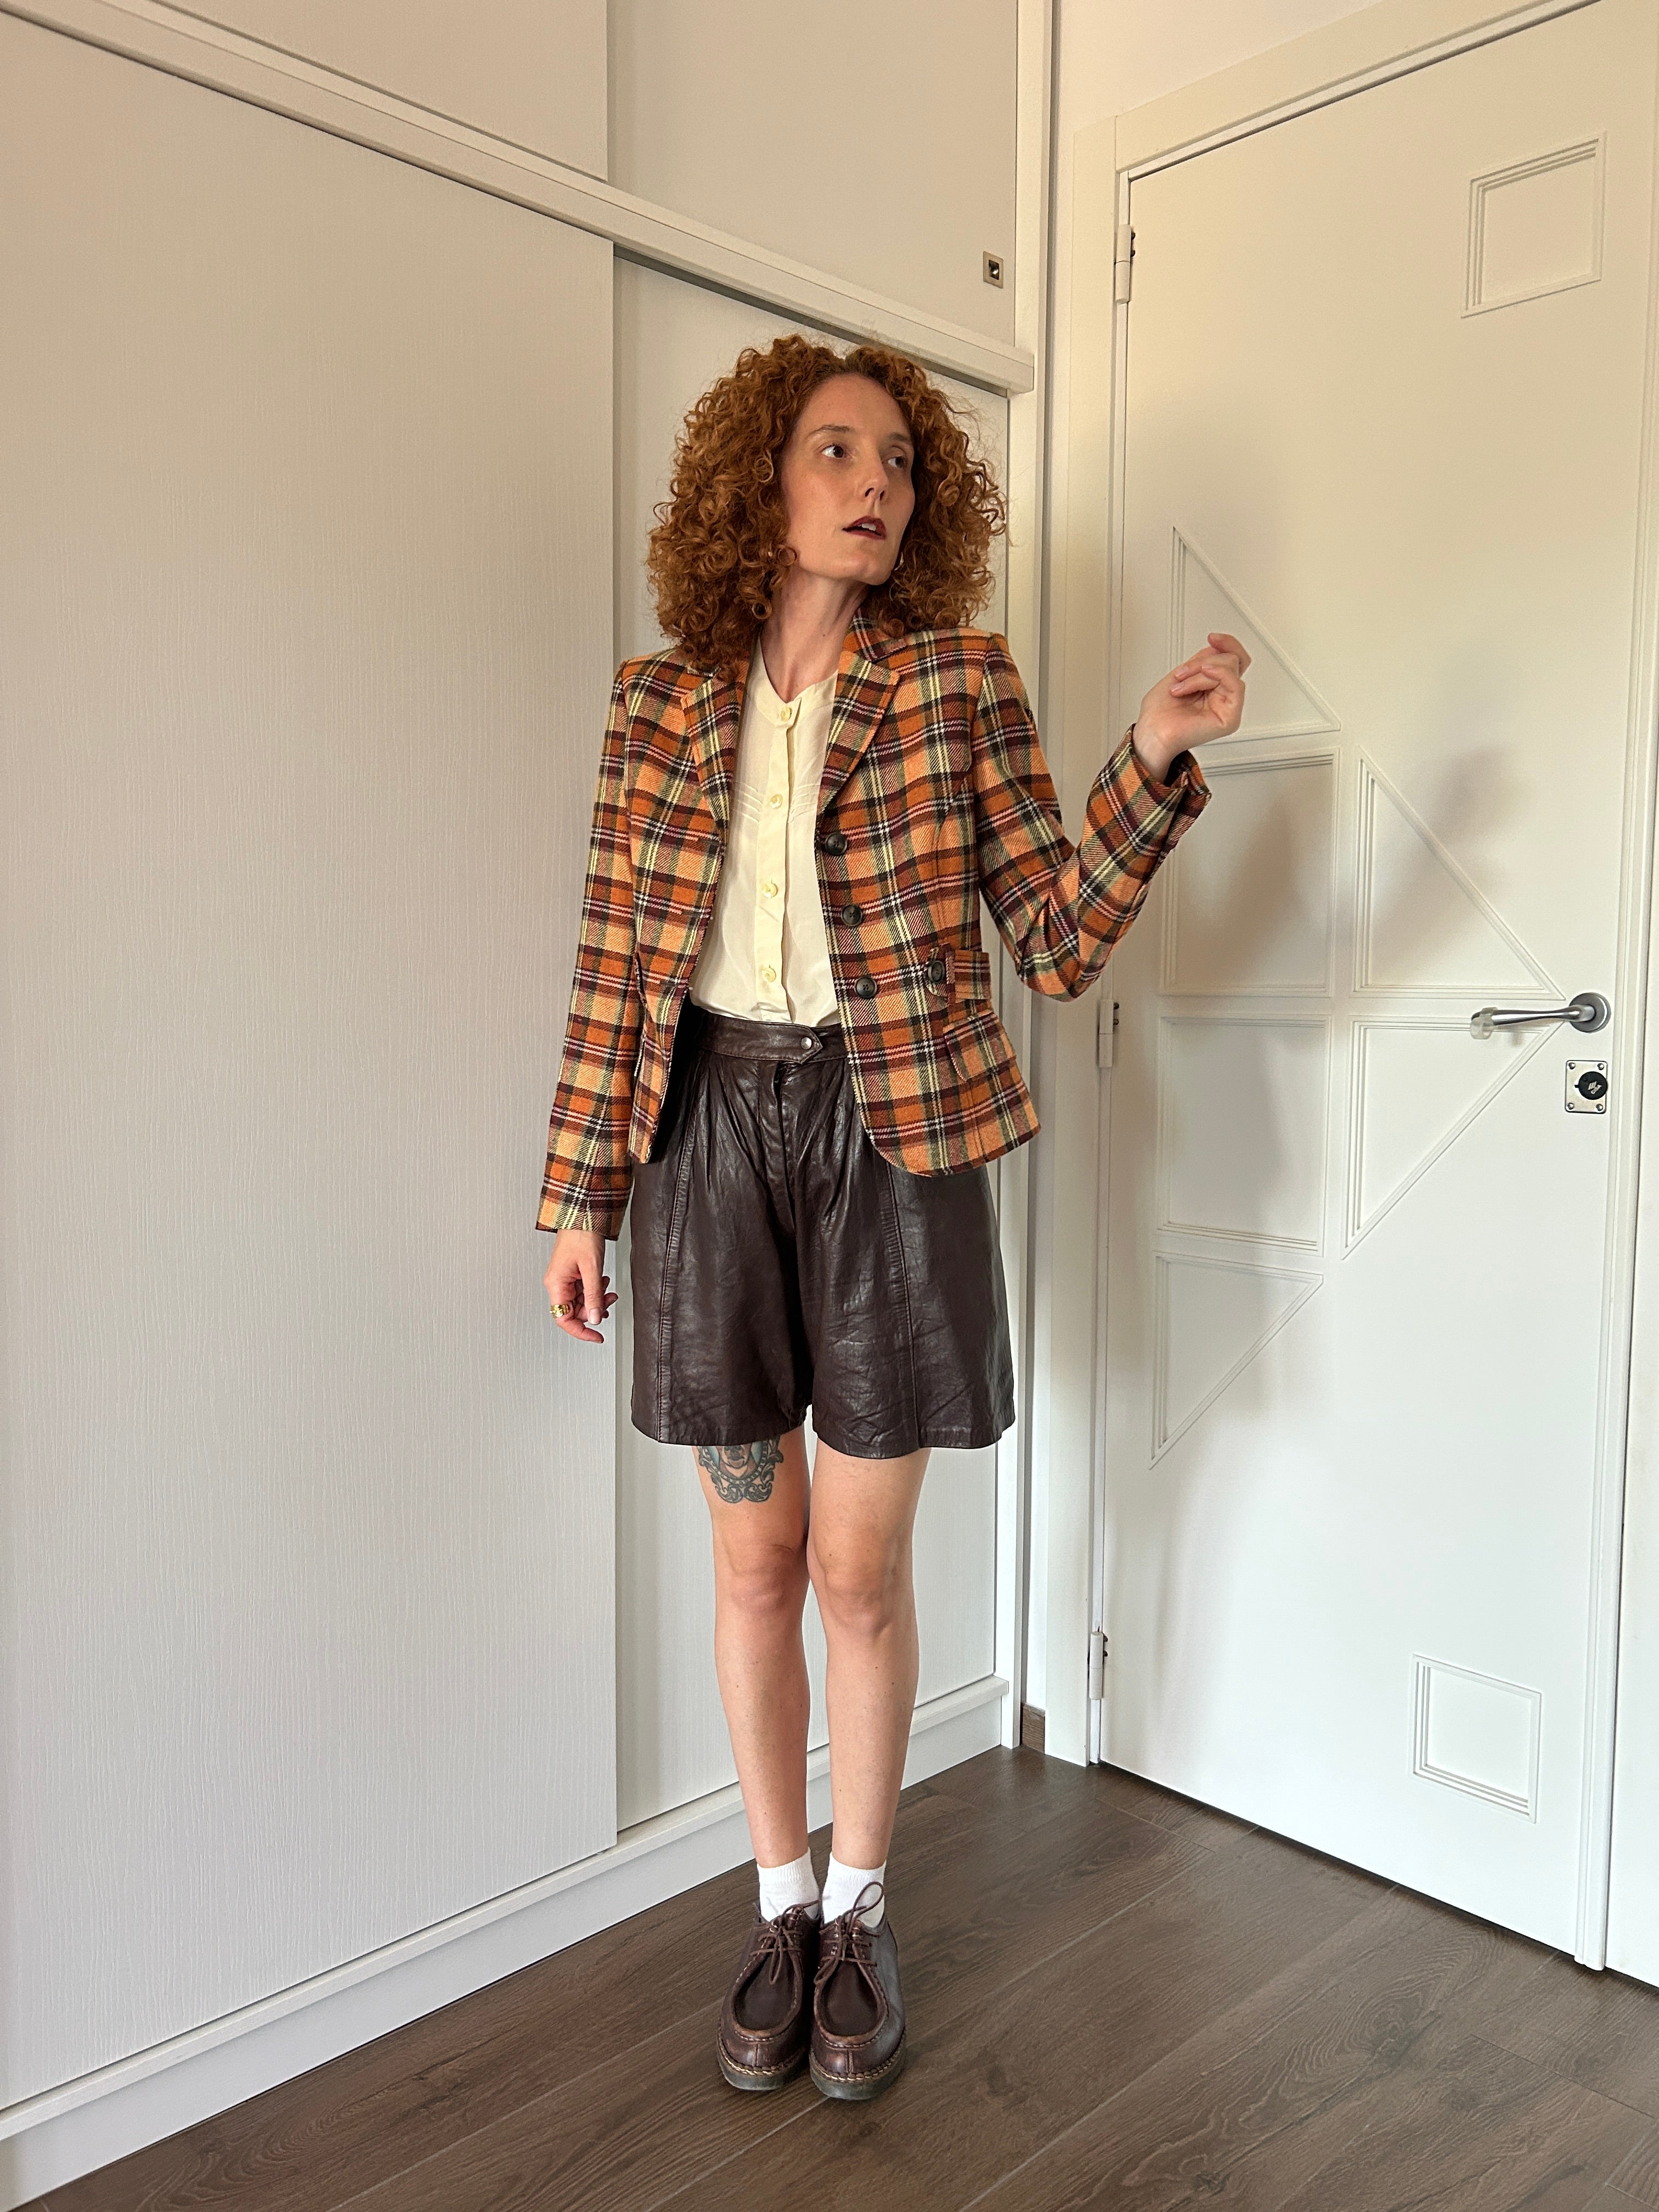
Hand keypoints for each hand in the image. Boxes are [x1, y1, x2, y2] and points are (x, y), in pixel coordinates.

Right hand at [544, 1228, 615, 1343]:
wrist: (582, 1214)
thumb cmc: (581, 1235)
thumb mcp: (592, 1269)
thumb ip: (593, 1296)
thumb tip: (595, 1318)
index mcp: (556, 1284)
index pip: (563, 1319)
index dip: (581, 1331)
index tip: (596, 1337)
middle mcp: (557, 1283)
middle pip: (574, 1311)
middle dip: (594, 1309)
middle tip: (609, 1302)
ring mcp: (564, 1278)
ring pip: (580, 1301)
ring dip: (597, 1298)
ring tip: (608, 1289)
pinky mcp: (572, 1273)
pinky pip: (583, 1290)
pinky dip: (595, 1289)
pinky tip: (603, 1281)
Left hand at [1133, 631, 1250, 780]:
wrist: (1151, 731)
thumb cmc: (1160, 712)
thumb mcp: (1182, 674)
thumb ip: (1203, 660)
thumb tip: (1218, 648)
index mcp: (1214, 686)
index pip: (1234, 659)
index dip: (1227, 643)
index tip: (1212, 637)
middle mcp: (1224, 696)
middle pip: (1232, 660)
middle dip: (1202, 661)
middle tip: (1181, 674)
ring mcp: (1228, 707)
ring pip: (1230, 668)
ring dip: (1199, 672)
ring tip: (1180, 687)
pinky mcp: (1230, 718)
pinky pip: (1235, 685)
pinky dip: (1218, 674)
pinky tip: (1203, 675)